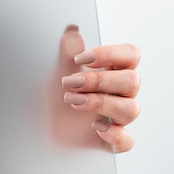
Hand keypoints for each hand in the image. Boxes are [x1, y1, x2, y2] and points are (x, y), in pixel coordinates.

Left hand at [54, 25, 140, 152]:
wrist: (42, 129)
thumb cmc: (55, 99)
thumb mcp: (58, 75)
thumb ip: (68, 56)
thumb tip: (72, 32)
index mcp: (113, 72)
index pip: (130, 55)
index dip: (109, 55)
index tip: (80, 60)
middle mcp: (120, 94)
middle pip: (132, 81)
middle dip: (98, 80)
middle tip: (70, 83)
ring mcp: (118, 118)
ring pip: (132, 109)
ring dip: (101, 103)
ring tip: (73, 101)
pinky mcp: (113, 141)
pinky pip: (127, 141)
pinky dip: (114, 135)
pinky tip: (95, 127)